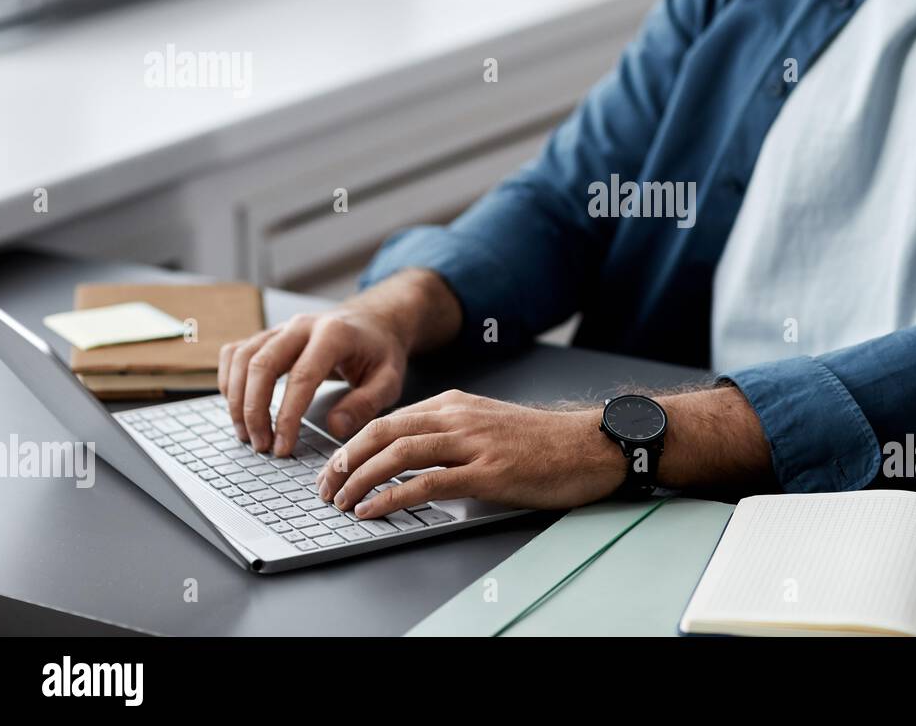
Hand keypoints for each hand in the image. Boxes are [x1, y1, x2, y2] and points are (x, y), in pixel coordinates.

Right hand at [218, 307, 409, 455]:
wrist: (373, 322)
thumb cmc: (380, 353)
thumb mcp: (389, 379)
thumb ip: (366, 403)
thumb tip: (335, 428)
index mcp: (334, 334)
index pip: (302, 377)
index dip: (287, 416)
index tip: (283, 447)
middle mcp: (302, 326)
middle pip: (262, 364)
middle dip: (254, 411)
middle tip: (261, 446)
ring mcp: (281, 328)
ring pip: (242, 358)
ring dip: (237, 400)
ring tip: (247, 435)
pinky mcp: (268, 335)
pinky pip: (236, 353)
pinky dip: (229, 380)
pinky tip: (237, 407)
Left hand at [315, 390, 624, 514]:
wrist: (590, 446)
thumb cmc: (543, 442)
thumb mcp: (489, 425)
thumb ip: (451, 435)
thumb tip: (412, 459)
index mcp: (455, 404)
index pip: (389, 420)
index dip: (355, 445)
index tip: (335, 468)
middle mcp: (459, 417)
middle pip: (384, 432)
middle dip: (345, 460)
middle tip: (325, 486)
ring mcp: (473, 444)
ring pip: (398, 453)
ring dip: (360, 479)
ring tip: (340, 502)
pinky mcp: (488, 473)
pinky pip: (426, 483)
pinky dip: (392, 496)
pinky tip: (373, 510)